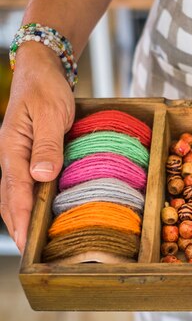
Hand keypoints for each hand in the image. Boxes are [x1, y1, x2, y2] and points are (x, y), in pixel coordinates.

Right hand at [0, 43, 73, 252]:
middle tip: (28, 251)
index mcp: (12, 146)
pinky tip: (35, 210)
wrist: (42, 69)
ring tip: (29, 238)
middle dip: (16, 224)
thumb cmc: (47, 90)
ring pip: (13, 191)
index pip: (17, 189)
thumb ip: (48, 145)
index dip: (21, 216)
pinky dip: (25, 200)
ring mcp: (15, 154)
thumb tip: (42, 176)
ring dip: (19, 215)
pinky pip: (22, 182)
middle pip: (9, 196)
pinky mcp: (25, 153)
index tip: (25, 240)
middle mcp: (10, 154)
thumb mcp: (52, 114)